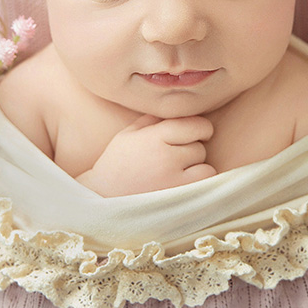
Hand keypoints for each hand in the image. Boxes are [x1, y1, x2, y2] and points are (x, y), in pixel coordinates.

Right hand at [76, 114, 215, 196]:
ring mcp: (174, 180)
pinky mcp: (179, 198)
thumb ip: (152, 120)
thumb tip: (176, 108)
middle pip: (200, 146)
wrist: (102, 200)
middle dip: (192, 149)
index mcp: (153, 137)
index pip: (194, 124)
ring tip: (179, 172)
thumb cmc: (116, 165)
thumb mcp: (128, 135)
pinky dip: (199, 183)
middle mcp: (166, 157)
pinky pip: (204, 186)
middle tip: (177, 156)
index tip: (195, 133)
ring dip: (196, 168)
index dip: (200, 127)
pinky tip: (184, 184)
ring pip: (205, 166)